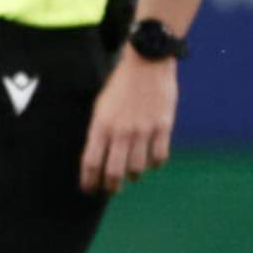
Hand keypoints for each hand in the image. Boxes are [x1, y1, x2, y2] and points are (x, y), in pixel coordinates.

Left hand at [80, 51, 177, 194]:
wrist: (148, 62)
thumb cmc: (120, 86)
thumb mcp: (100, 108)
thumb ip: (98, 133)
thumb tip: (96, 159)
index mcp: (100, 127)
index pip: (90, 164)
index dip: (88, 182)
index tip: (89, 190)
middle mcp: (121, 132)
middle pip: (113, 172)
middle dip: (110, 186)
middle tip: (111, 190)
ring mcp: (143, 130)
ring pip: (137, 168)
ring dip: (133, 176)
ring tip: (131, 176)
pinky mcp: (163, 126)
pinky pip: (159, 157)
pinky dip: (155, 164)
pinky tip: (151, 162)